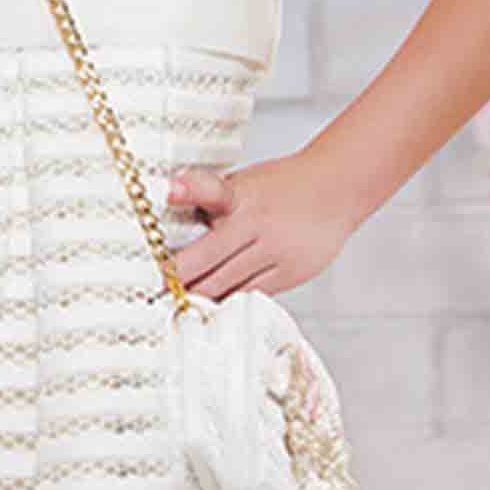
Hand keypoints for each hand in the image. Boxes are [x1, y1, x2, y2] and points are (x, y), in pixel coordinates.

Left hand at [163, 150, 364, 299]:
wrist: (335, 190)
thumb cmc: (280, 186)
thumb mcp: (240, 181)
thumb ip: (206, 196)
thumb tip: (166, 197)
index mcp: (239, 197)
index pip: (205, 200)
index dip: (182, 222)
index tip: (159, 252)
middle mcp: (257, 225)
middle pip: (209, 261)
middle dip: (178, 280)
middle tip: (153, 293)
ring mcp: (276, 252)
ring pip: (228, 285)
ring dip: (200, 296)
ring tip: (175, 305)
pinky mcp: (290, 274)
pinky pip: (251, 295)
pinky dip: (228, 301)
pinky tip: (211, 308)